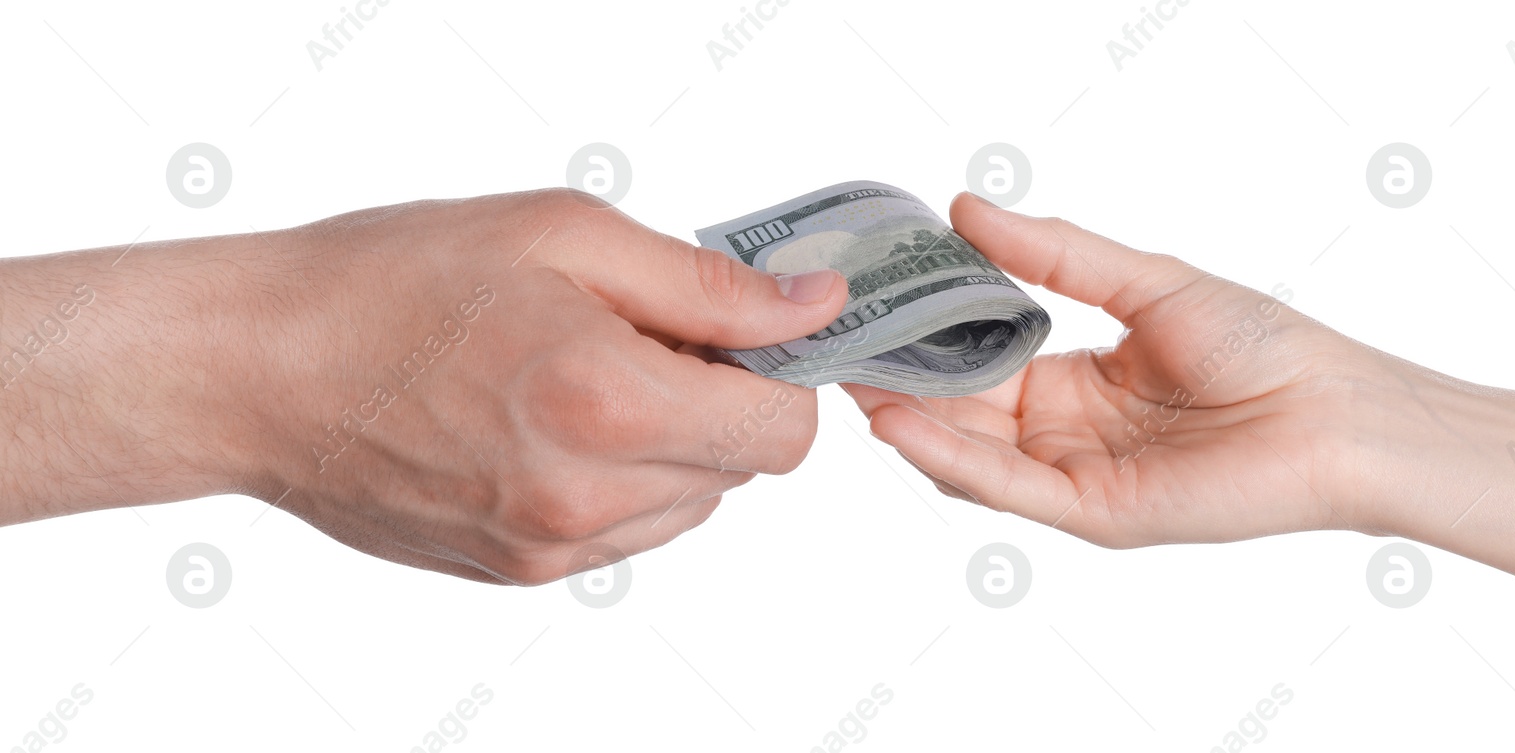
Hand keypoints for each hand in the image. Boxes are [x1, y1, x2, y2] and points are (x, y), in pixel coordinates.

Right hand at [0, 189, 845, 584]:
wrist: (257, 369)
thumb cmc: (389, 284)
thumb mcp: (563, 236)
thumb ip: (708, 287)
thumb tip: (813, 308)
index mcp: (609, 404)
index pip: (783, 433)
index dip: (776, 376)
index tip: (734, 335)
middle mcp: (587, 497)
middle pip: (741, 471)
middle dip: (718, 402)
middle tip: (635, 337)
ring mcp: (551, 548)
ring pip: (687, 507)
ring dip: (670, 446)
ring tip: (577, 378)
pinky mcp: (517, 573)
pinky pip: (624, 531)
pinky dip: (616, 480)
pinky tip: (543, 422)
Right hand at [848, 194, 1514, 600]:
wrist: (1338, 411)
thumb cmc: (1263, 346)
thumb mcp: (1144, 282)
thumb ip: (1055, 254)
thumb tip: (969, 210)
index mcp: (1074, 383)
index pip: (977, 365)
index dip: (924, 340)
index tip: (872, 306)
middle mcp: (1064, 435)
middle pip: (960, 413)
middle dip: (899, 385)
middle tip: (837, 349)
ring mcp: (1075, 478)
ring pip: (968, 456)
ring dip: (908, 423)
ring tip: (854, 382)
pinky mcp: (1092, 513)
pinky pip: (1007, 488)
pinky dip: (950, 458)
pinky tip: (903, 423)